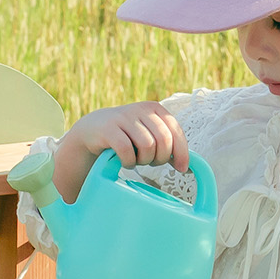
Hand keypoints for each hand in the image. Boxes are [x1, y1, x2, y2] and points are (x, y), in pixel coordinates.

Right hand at [55, 101, 189, 203]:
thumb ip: (166, 143)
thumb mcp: (148, 133)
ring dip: (144, 160)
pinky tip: (125, 163)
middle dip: (161, 158)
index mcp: (155, 109)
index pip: (175, 130)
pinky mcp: (109, 129)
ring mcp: (124, 118)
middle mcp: (141, 109)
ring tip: (137, 162)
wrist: (93, 129)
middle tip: (151, 164)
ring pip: (147, 146)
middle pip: (163, 140)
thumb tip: (187, 164)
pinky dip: (129, 162)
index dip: (182, 152)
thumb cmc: (126, 136)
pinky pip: (127, 150)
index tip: (182, 169)